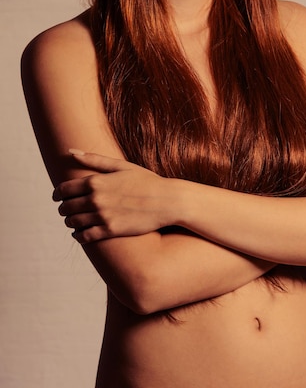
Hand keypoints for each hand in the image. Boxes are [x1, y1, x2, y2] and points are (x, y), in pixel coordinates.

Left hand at [53, 150, 175, 243]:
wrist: (167, 201)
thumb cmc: (146, 181)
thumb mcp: (121, 166)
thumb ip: (94, 159)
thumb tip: (71, 151)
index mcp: (96, 181)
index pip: (64, 189)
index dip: (58, 194)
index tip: (59, 196)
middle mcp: (96, 199)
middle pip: (66, 207)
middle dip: (63, 208)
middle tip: (67, 209)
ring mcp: (102, 216)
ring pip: (73, 222)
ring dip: (70, 222)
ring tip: (75, 220)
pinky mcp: (110, 230)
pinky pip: (84, 237)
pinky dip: (78, 235)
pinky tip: (81, 233)